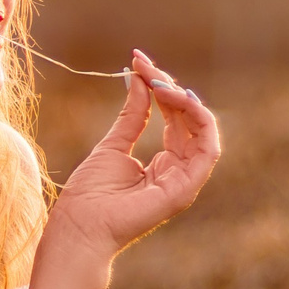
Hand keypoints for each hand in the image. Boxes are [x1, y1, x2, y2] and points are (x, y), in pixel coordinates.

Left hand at [47, 49, 220, 255]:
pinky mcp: (186, 189)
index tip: (140, 62)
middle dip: (171, 88)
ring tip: (159, 81)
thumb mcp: (114, 144)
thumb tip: (139, 79)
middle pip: (190, 120)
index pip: (176, 119)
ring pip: (204, 131)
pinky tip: (178, 98)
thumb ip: (133, 114)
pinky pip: (208, 150)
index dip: (162, 88)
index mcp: (164, 163)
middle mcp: (179, 171)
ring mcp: (185, 181)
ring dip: (186, 100)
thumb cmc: (91, 194)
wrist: (80, 226)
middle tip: (146, 67)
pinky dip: (200, 120)